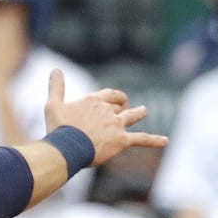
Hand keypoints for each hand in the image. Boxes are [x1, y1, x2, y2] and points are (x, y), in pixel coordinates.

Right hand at [44, 69, 166, 165]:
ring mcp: (117, 125)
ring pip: (132, 116)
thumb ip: (56, 87)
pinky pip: (142, 139)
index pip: (109, 95)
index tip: (113, 100)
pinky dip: (155, 140)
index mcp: (93, 101)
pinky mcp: (122, 140)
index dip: (112, 97)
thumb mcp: (53, 105)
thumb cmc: (58, 128)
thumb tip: (55, 69)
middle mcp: (108, 110)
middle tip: (125, 108)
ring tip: (144, 111)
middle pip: (120, 105)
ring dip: (139, 113)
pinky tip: (165, 141)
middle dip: (123, 106)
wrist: (67, 148)